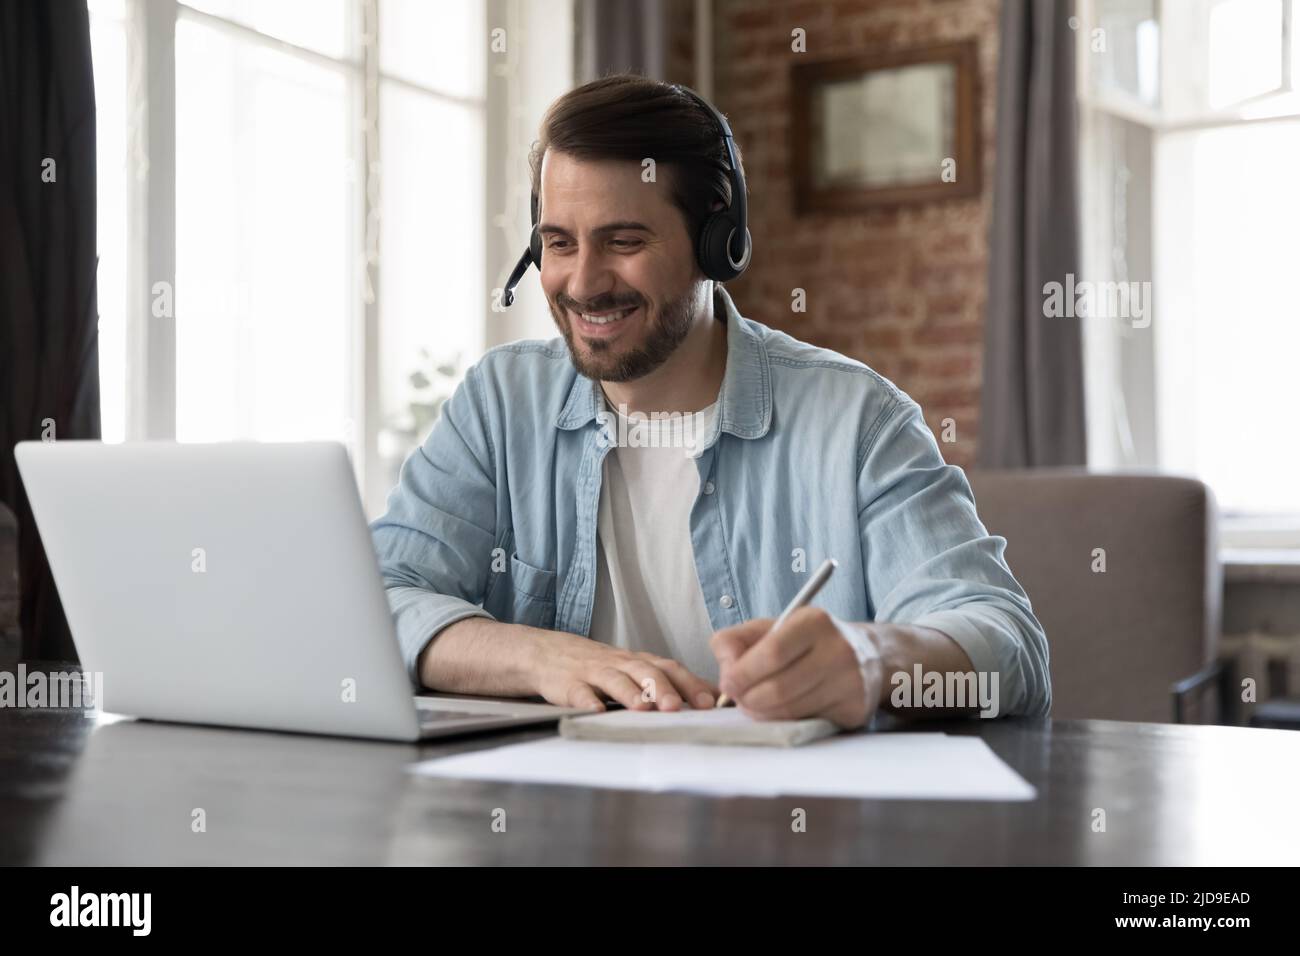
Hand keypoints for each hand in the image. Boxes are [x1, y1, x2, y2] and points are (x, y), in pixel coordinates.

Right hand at [531, 630, 720, 711]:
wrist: (547, 653)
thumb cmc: (600, 666)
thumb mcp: (635, 669)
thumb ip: (671, 681)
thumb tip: (714, 695)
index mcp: (639, 662)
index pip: (669, 668)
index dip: (690, 684)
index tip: (710, 702)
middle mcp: (620, 664)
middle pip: (645, 671)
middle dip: (663, 689)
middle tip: (677, 708)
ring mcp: (593, 672)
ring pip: (615, 680)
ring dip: (630, 694)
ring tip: (643, 708)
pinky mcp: (568, 684)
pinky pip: (578, 692)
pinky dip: (587, 701)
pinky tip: (595, 712)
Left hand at [710, 607, 882, 729]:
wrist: (869, 656)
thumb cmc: (809, 641)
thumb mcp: (773, 627)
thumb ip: (736, 641)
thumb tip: (725, 672)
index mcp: (814, 623)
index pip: (772, 653)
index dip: (743, 673)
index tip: (727, 683)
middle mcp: (837, 651)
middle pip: (779, 688)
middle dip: (748, 699)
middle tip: (739, 699)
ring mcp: (850, 683)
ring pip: (791, 711)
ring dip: (763, 714)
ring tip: (755, 705)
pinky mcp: (855, 710)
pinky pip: (807, 723)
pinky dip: (785, 722)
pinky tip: (781, 711)